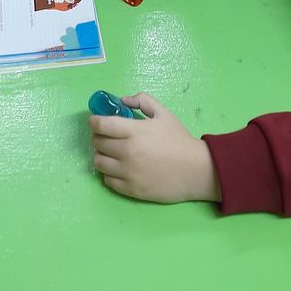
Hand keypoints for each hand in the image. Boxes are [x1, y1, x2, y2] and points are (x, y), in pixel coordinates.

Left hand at [89, 93, 221, 203]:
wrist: (196, 170)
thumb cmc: (179, 140)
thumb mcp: (164, 114)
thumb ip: (142, 101)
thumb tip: (123, 100)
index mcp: (134, 132)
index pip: (101, 125)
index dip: (94, 121)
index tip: (95, 121)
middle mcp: (127, 152)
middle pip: (97, 143)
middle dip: (98, 137)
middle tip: (105, 136)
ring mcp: (127, 173)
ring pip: (98, 163)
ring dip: (101, 155)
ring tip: (110, 153)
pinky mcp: (131, 189)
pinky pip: (107, 180)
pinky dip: (109, 173)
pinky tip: (118, 169)